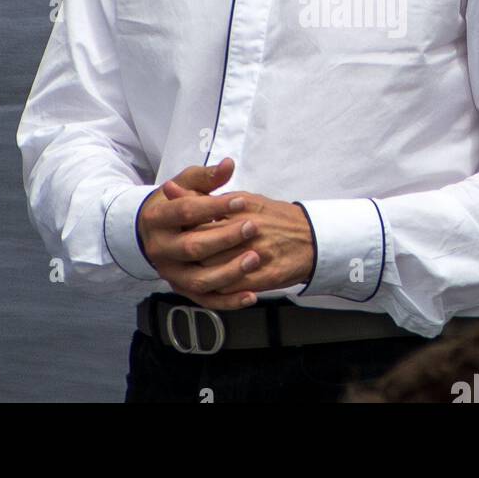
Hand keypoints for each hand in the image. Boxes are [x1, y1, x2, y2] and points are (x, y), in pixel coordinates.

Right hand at [135, 159, 264, 300]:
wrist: (152, 234)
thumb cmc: (174, 205)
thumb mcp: (185, 186)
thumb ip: (206, 177)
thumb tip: (229, 165)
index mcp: (156, 219)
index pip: (186, 212)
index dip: (214, 207)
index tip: (242, 201)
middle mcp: (160, 250)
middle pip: (192, 247)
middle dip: (225, 238)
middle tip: (253, 227)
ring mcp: (170, 274)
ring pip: (199, 280)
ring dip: (229, 272)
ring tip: (255, 258)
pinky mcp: (182, 290)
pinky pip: (206, 301)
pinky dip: (229, 301)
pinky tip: (252, 295)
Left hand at [168, 190, 315, 310]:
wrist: (312, 237)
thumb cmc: (273, 216)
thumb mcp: (241, 198)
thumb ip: (203, 193)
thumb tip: (168, 189)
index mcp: (240, 206)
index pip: (199, 214)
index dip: (179, 223)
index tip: (166, 226)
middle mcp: (248, 229)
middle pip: (203, 243)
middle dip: (186, 249)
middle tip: (175, 252)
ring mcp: (257, 254)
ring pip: (215, 268)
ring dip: (199, 270)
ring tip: (189, 269)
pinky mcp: (265, 276)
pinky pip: (233, 287)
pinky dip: (218, 289)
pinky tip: (209, 285)